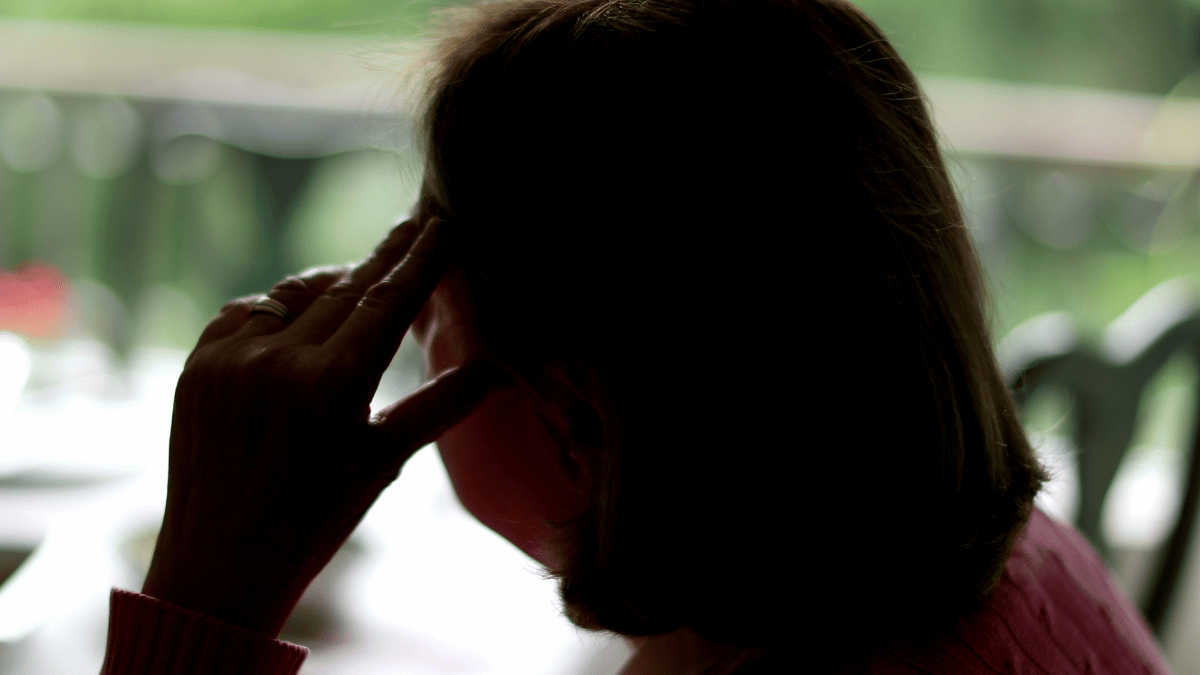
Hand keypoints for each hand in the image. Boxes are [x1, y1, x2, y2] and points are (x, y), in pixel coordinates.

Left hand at [142, 214, 508, 636]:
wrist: (220, 564)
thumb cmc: (315, 521)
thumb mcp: (384, 460)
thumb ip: (442, 404)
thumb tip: (500, 370)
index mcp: (333, 386)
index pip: (387, 302)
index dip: (419, 260)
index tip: (441, 223)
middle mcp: (278, 362)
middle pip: (345, 289)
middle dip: (384, 258)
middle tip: (414, 224)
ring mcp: (230, 360)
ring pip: (294, 295)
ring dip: (332, 284)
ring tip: (360, 282)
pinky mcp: (196, 366)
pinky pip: (246, 313)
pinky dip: (277, 309)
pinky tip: (299, 315)